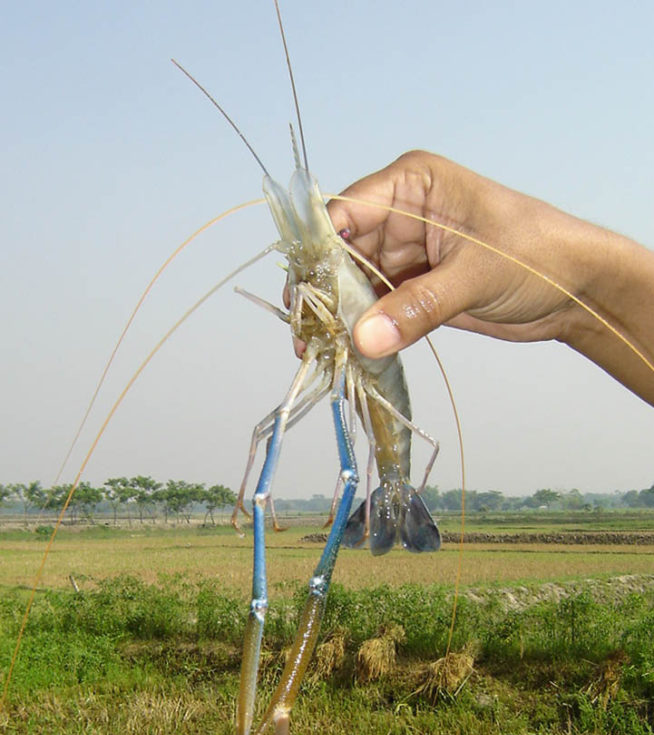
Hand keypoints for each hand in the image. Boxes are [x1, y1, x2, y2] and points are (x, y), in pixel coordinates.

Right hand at [327, 150, 586, 358]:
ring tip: (319, 350)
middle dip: (324, 292)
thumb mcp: (474, 276)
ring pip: (354, 285)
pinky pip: (376, 310)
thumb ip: (418, 307)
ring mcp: (405, 254)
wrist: (575, 290)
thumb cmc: (538, 254)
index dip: (319, 250)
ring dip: (339, 317)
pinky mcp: (412, 290)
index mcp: (412, 185)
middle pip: (342, 252)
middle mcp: (400, 216)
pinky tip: (347, 353)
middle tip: (305, 333)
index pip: (347, 210)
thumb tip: (364, 337)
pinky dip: (363, 332)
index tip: (303, 292)